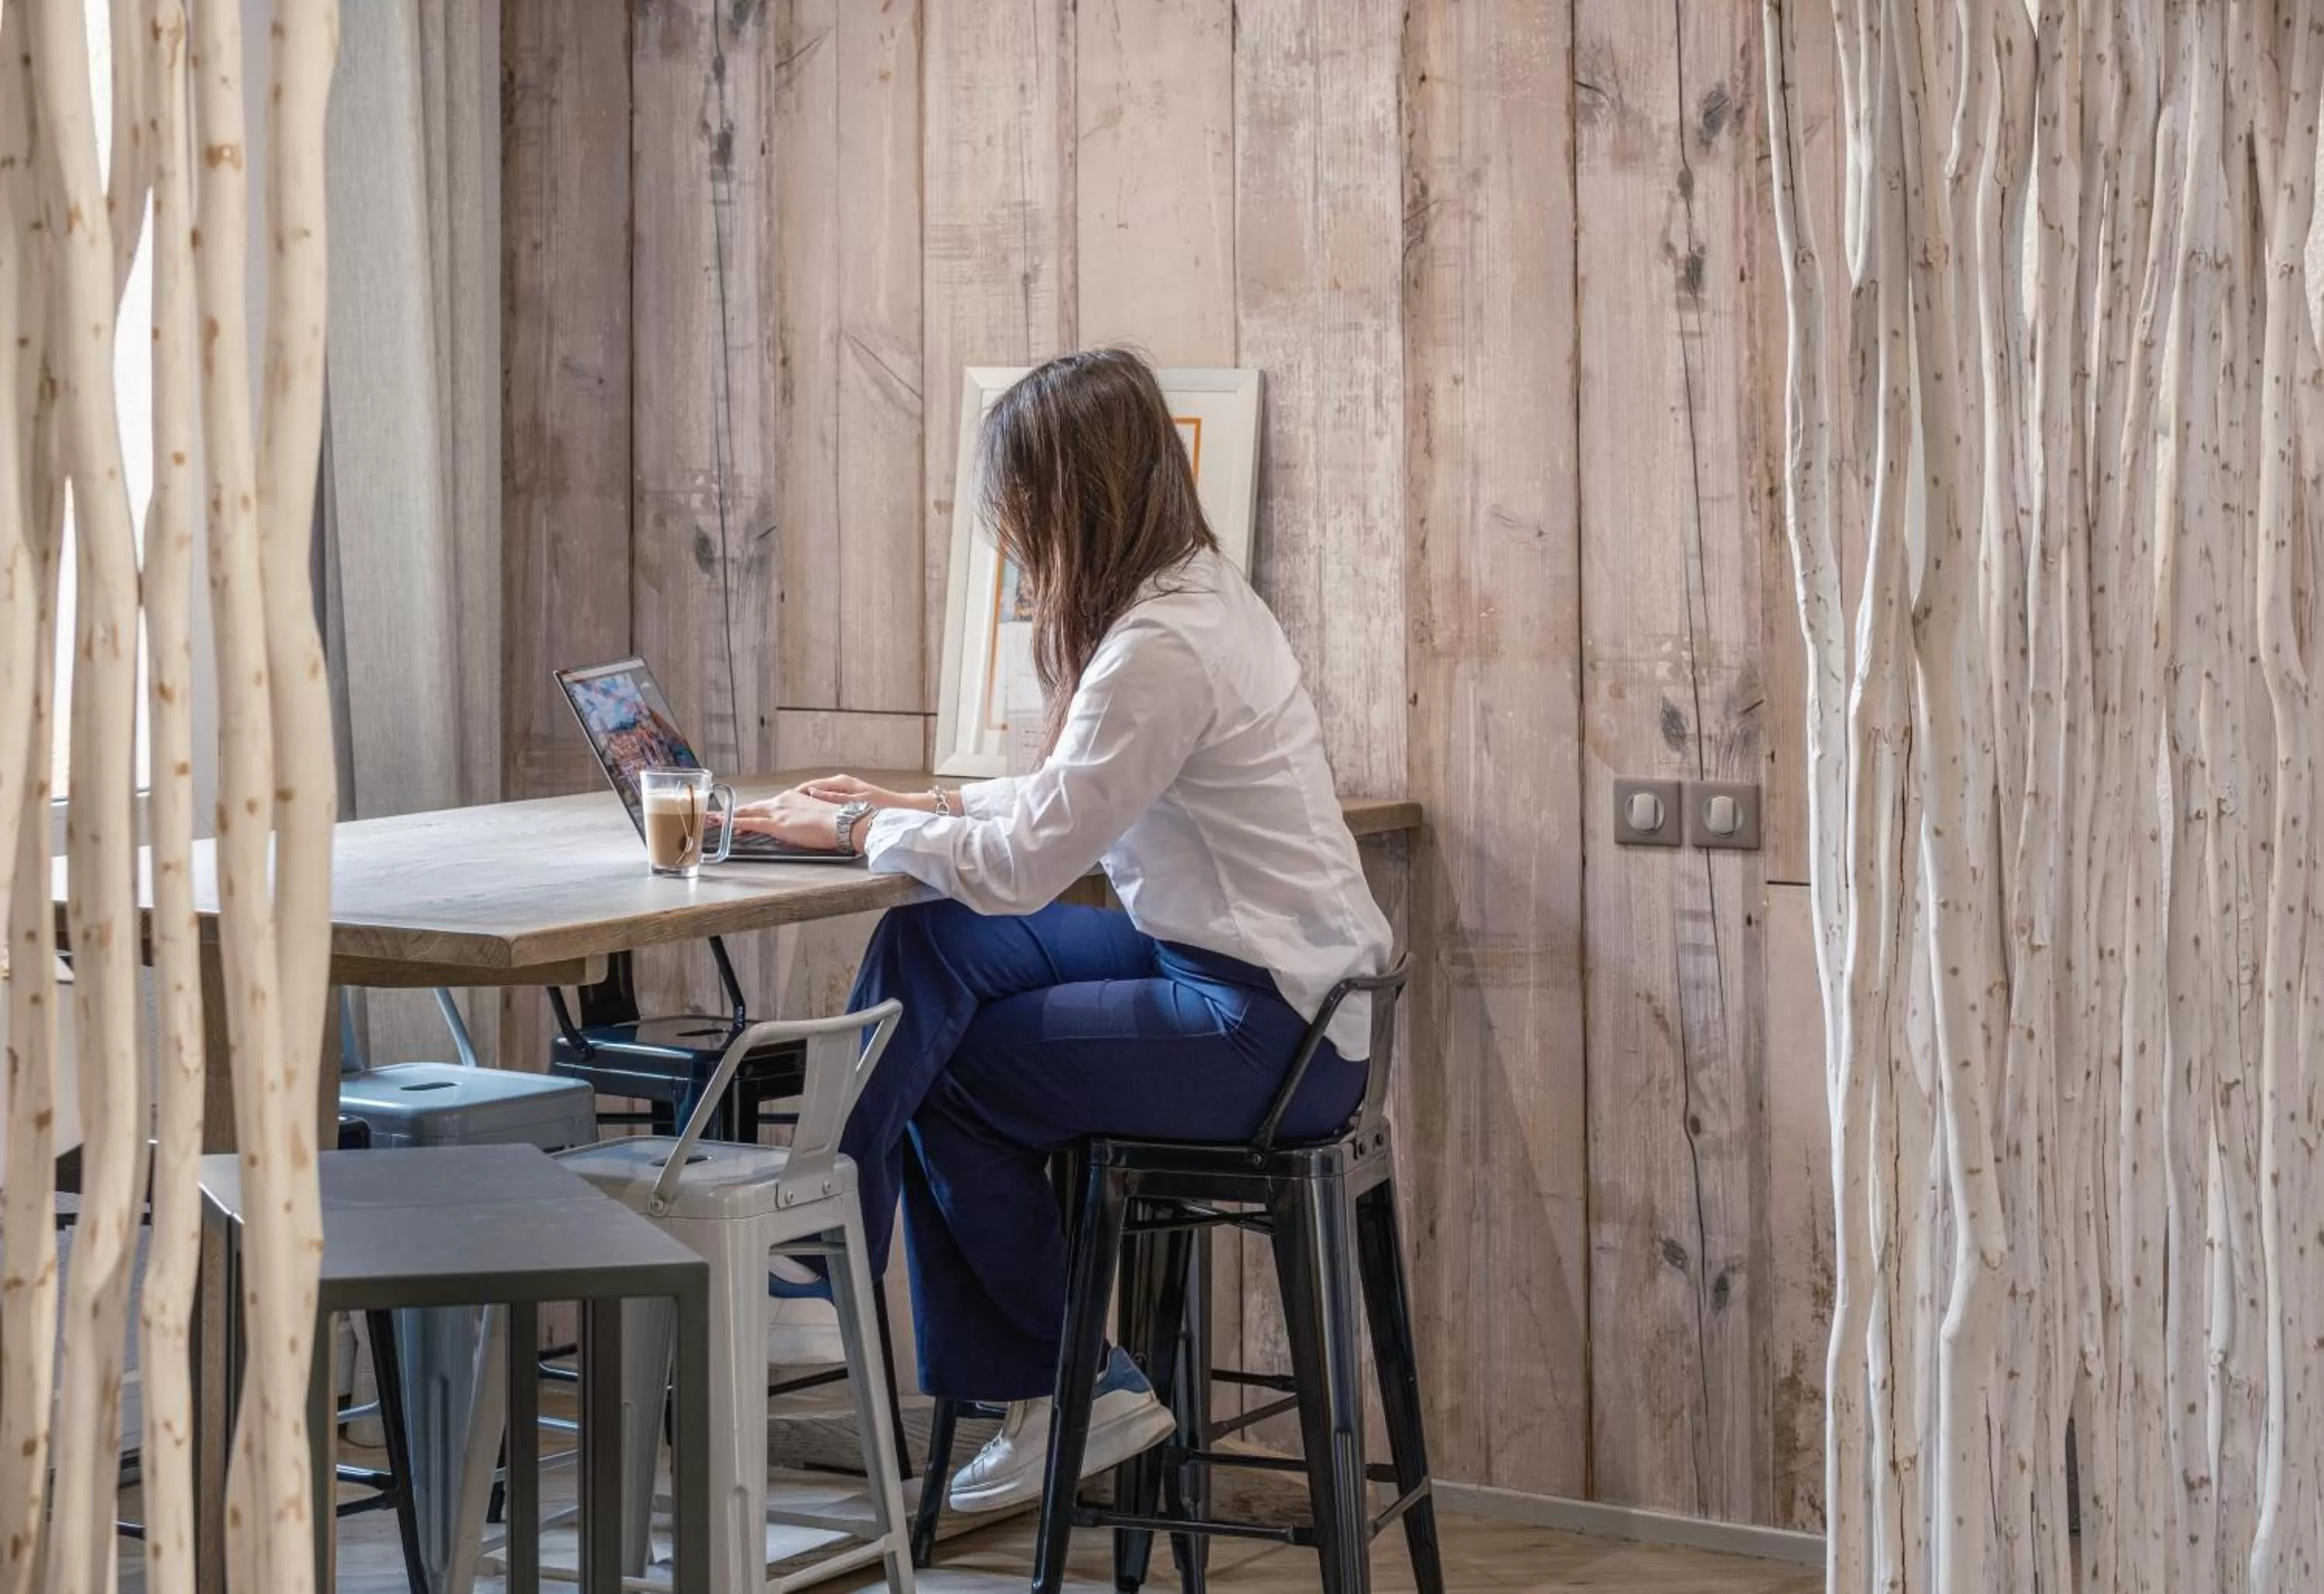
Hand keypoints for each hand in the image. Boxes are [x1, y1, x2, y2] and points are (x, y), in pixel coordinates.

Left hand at [729, 788, 844, 850]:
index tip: (742, 814)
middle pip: (752, 807)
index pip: (766, 805)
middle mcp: (782, 801)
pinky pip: (749, 823)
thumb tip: (796, 826)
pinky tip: (724, 824)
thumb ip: (800, 818)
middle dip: (734, 811)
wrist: (843, 823)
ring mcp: (777, 811)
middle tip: (718, 814)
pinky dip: (733, 823)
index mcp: (792, 798)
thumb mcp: (815, 816)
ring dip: (729, 817)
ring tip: (714, 819)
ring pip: (746, 813)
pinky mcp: (776, 824)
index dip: (752, 811)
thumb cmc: (836, 822)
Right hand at [794, 773, 934, 812]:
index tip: (781, 802)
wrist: (902, 808)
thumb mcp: (855, 802)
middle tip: (783, 808)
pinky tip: (813, 812)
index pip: (810, 786)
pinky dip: (817, 804)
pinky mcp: (849, 796)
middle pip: (812, 789)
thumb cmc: (881, 806)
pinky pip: (827, 798)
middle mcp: (841, 783)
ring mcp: (845, 789)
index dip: (795, 795)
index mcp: (840, 782)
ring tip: (793, 811)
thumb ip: (832, 798)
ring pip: (819, 794)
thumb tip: (811, 794)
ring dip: (806, 801)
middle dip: (797, 798)